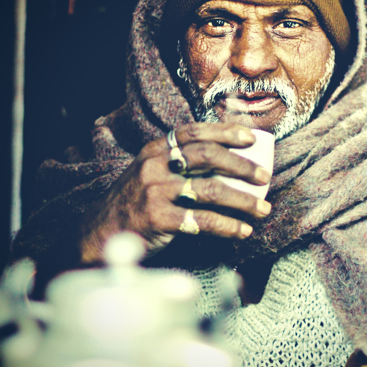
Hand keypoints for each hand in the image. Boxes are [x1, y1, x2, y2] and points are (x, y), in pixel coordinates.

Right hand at [80, 123, 271, 261]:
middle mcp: (155, 166)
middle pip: (207, 156)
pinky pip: (203, 221)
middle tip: (264, 176)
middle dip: (242, 165)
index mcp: (155, 150)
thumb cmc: (135, 204)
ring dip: (243, 200)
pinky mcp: (159, 219)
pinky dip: (228, 226)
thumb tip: (226, 162)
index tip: (252, 138)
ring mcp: (156, 192)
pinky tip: (243, 231)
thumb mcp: (149, 174)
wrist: (101, 234)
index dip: (225, 132)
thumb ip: (177, 164)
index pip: (194, 132)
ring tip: (263, 209)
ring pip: (211, 190)